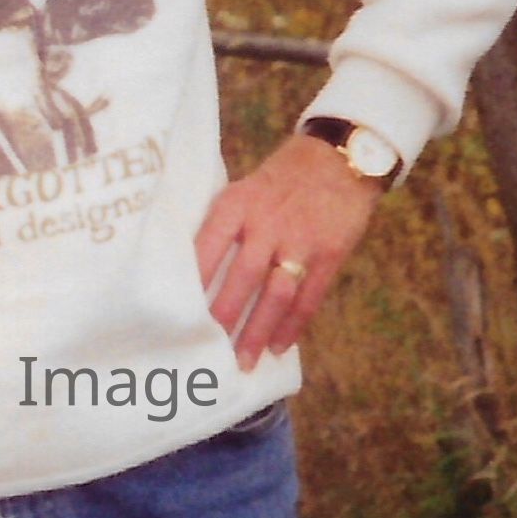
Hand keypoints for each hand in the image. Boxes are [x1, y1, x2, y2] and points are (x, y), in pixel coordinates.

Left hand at [195, 135, 385, 371]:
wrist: (340, 157)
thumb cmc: (279, 180)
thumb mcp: (243, 189)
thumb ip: (222, 226)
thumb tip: (189, 273)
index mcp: (237, 204)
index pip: (208, 247)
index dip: (193, 283)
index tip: (176, 313)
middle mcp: (268, 223)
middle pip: (243, 277)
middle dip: (225, 317)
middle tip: (207, 350)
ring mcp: (302, 240)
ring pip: (277, 294)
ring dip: (259, 331)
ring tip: (244, 360)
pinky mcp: (330, 254)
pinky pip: (309, 297)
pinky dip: (293, 326)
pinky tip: (279, 347)